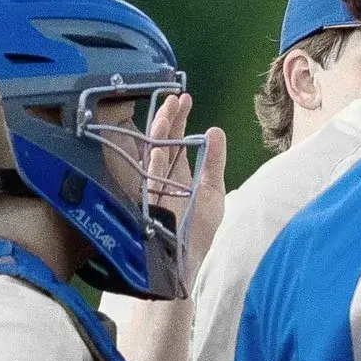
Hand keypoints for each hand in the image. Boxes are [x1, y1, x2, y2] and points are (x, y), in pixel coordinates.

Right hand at [144, 92, 224, 280]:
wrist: (185, 265)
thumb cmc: (200, 233)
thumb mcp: (213, 194)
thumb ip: (215, 162)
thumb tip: (215, 130)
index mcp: (179, 176)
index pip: (177, 141)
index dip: (179, 119)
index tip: (184, 97)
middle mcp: (162, 178)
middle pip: (162, 141)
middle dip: (168, 117)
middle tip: (175, 95)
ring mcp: (152, 188)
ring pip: (152, 151)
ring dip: (161, 130)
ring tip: (170, 108)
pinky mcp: (145, 200)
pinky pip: (145, 174)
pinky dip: (150, 157)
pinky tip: (157, 141)